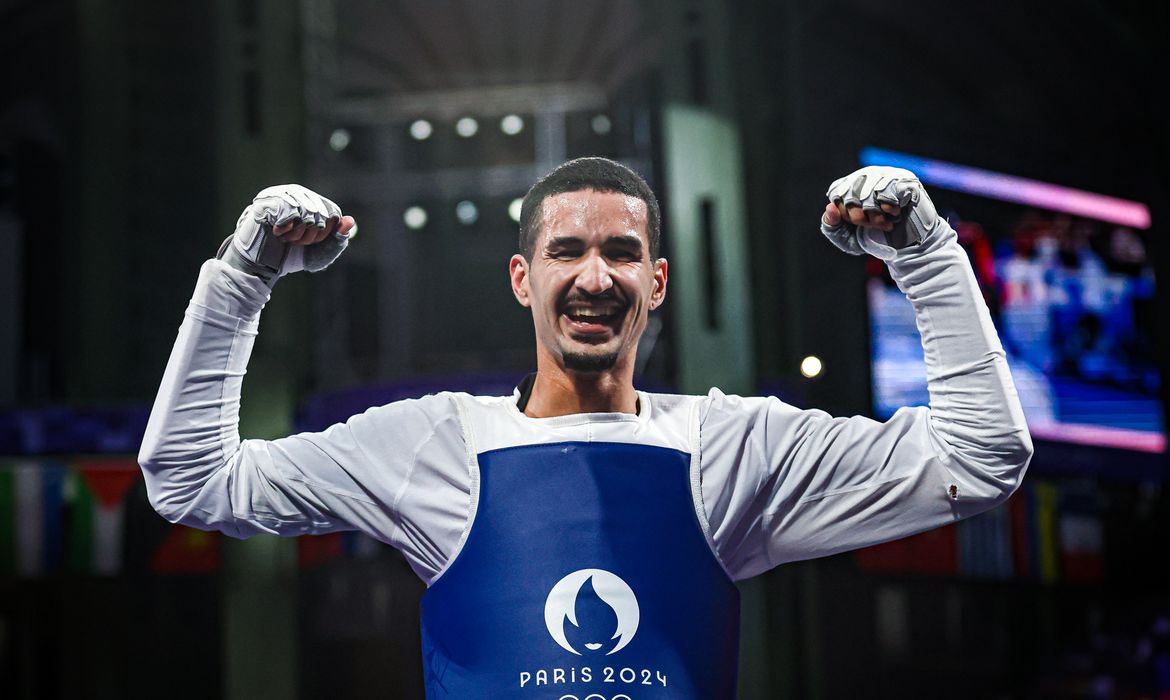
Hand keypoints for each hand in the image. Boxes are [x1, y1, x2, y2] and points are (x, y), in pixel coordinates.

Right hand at [217, 184, 357, 285]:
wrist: (263, 266)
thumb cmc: (292, 256)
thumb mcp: (322, 253)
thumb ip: (338, 238)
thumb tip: (350, 221)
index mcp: (313, 202)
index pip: (333, 212)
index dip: (326, 232)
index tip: (314, 242)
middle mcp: (297, 193)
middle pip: (321, 212)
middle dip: (312, 236)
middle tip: (297, 243)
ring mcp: (280, 194)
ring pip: (305, 210)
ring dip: (299, 233)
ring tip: (286, 239)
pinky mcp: (266, 200)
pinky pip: (288, 210)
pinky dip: (287, 228)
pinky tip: (277, 233)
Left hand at [819, 166, 938, 259]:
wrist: (906, 246)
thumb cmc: (874, 238)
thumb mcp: (846, 237)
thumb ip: (831, 224)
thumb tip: (829, 207)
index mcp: (850, 184)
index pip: (836, 192)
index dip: (844, 212)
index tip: (854, 224)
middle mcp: (868, 175)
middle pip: (852, 192)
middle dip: (859, 217)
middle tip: (872, 226)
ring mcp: (888, 175)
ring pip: (870, 192)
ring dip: (875, 215)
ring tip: (884, 223)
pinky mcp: (906, 180)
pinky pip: (890, 191)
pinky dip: (889, 208)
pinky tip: (894, 214)